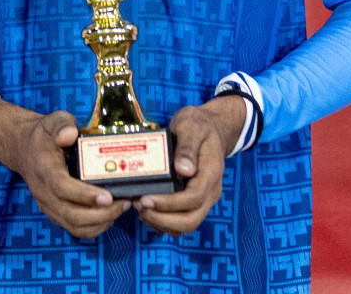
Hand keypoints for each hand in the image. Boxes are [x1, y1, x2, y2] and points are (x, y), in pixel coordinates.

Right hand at [0, 91, 130, 239]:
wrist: (25, 149)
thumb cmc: (44, 135)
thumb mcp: (52, 121)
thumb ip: (61, 125)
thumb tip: (70, 135)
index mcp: (44, 170)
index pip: (62, 188)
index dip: (85, 196)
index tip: (108, 197)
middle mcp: (44, 193)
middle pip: (72, 215)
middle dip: (101, 214)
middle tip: (125, 202)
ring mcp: (49, 206)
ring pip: (75, 227)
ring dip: (102, 222)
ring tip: (122, 207)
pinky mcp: (55, 213)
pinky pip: (76, 229)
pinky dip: (96, 226)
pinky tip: (111, 213)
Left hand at [136, 95, 245, 235]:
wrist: (210, 128)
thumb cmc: (199, 126)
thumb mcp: (192, 127)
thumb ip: (187, 147)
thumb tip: (183, 170)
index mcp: (211, 175)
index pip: (193, 199)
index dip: (169, 204)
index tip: (146, 199)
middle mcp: (210, 192)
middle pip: (190, 220)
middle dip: (163, 219)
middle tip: (139, 207)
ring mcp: (203, 199)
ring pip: (185, 225)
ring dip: (161, 222)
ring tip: (139, 208)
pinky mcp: (193, 201)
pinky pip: (180, 221)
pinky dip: (163, 221)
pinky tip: (147, 210)